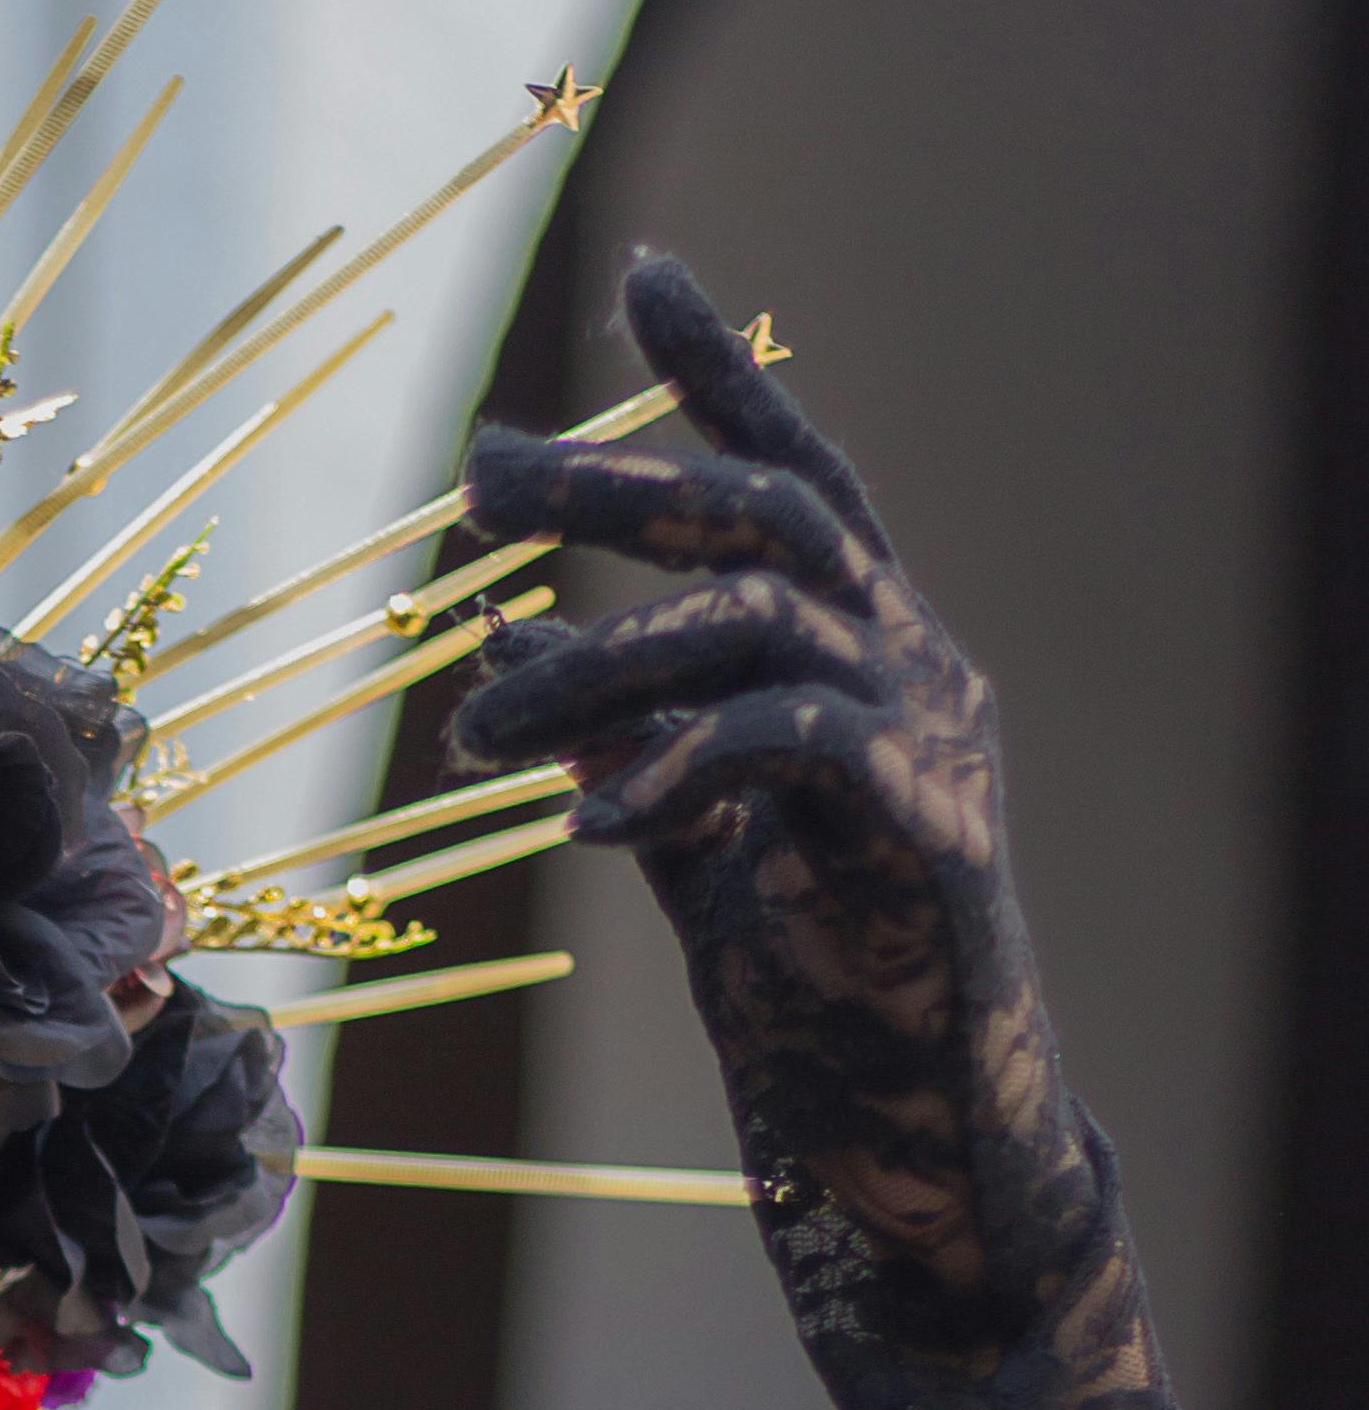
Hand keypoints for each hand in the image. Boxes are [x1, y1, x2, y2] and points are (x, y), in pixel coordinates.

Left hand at [452, 254, 1095, 1337]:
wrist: (922, 1140)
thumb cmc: (816, 989)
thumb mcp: (695, 845)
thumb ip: (623, 746)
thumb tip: (503, 660)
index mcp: (871, 643)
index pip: (797, 469)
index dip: (723, 373)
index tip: (644, 269)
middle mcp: (917, 659)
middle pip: (763, 516)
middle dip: (614, 488)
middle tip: (479, 484)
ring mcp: (934, 738)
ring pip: (756, 624)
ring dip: (596, 662)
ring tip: (476, 730)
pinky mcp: (929, 834)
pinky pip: (792, 752)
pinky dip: (678, 769)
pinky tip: (585, 819)